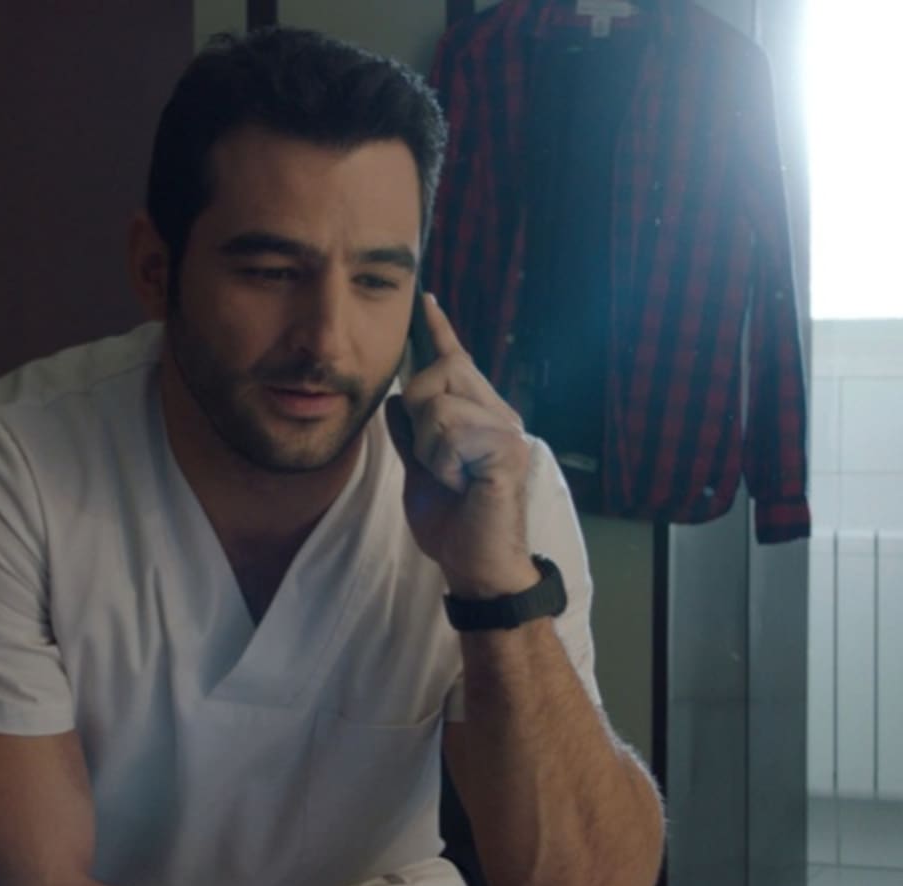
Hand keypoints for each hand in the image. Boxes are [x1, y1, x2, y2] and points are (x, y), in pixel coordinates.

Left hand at [385, 294, 538, 596]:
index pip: (456, 362)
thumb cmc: (451, 522)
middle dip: (420, 410)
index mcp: (478, 415)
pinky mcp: (507, 449)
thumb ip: (409, 436)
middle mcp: (499, 414)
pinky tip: (460, 482)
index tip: (425, 301)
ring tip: (450, 475)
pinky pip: (451, 432)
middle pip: (441, 372)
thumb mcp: (419, 471)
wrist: (475, 565)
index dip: (438, 331)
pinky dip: (442, 461)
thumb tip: (396, 399)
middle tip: (433, 456)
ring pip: (440, 404)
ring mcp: (507, 429)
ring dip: (430, 447)